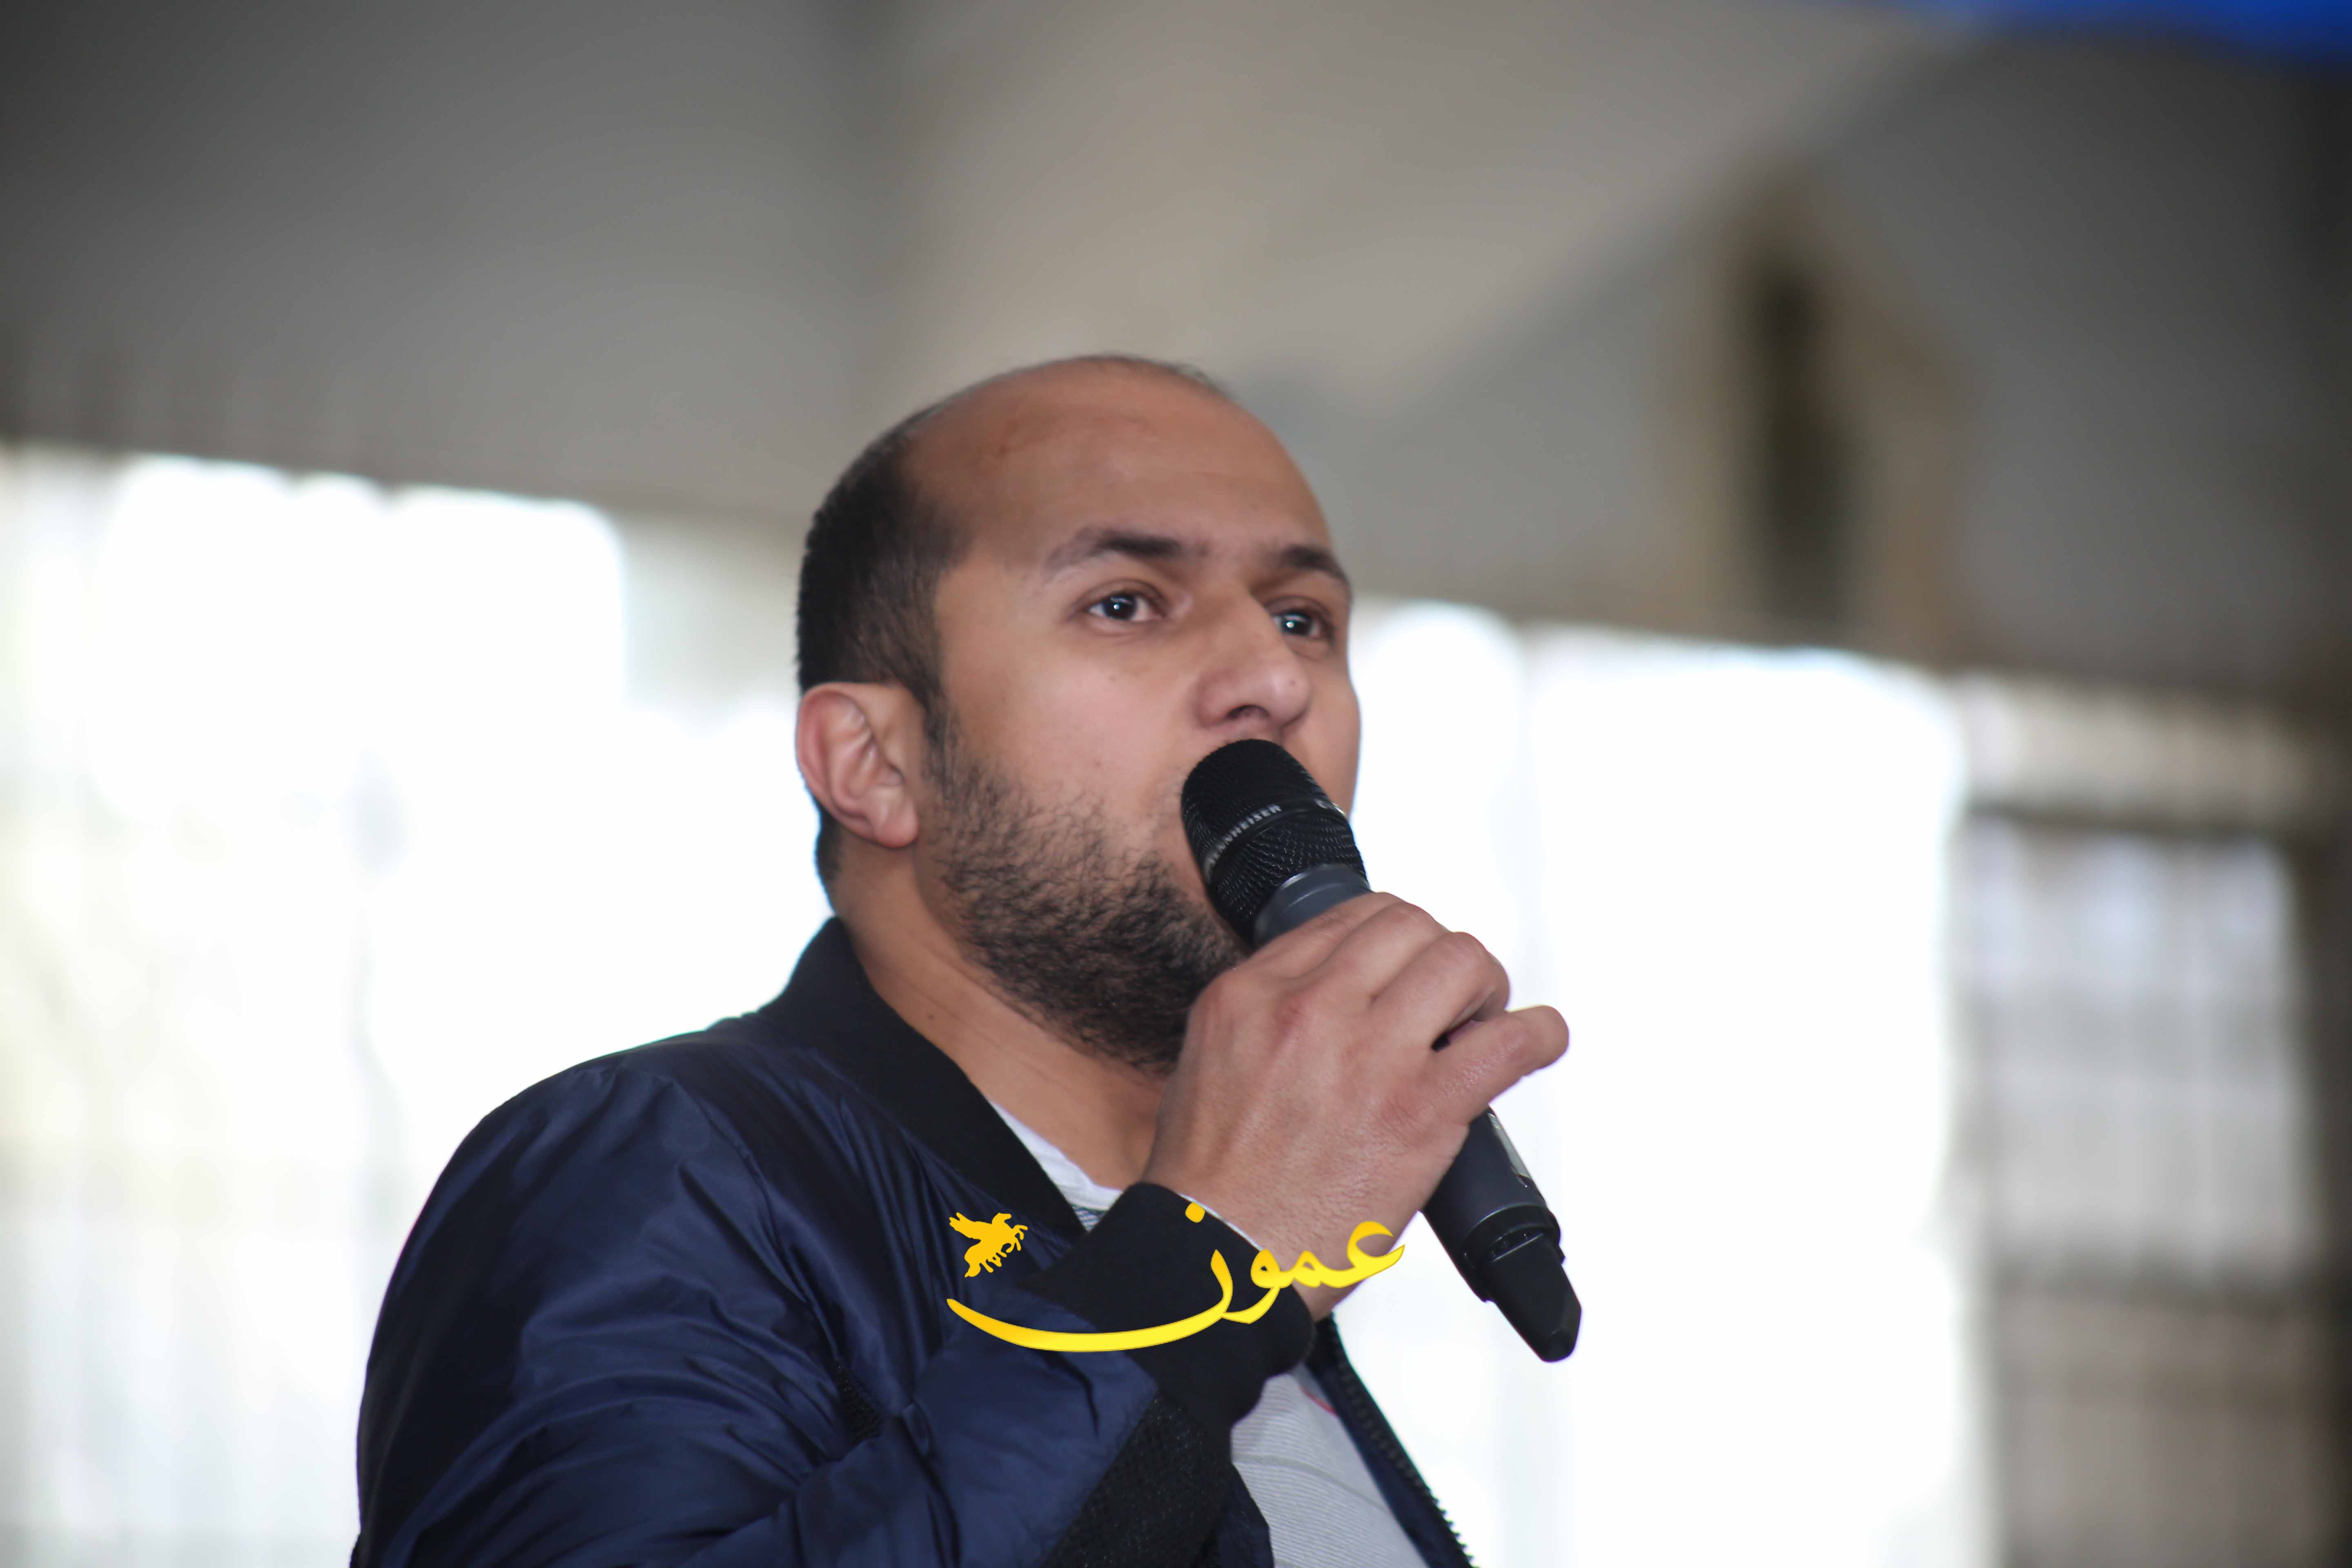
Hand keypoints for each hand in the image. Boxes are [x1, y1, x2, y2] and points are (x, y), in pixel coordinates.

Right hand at [1140, 894, 1567, 1317]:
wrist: (1218, 1260)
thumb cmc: (1212, 1185)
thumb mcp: (1210, 1060)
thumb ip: (1268, 1016)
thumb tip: (1331, 998)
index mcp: (1252, 994)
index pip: (1351, 917)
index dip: (1395, 940)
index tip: (1407, 968)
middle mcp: (1310, 1009)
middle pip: (1411, 927)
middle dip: (1441, 957)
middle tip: (1449, 1001)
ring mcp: (1368, 1056)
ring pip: (1461, 962)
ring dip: (1484, 989)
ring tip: (1478, 1025)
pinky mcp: (1420, 1110)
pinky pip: (1508, 1043)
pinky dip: (1539, 1036)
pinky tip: (1537, 1043)